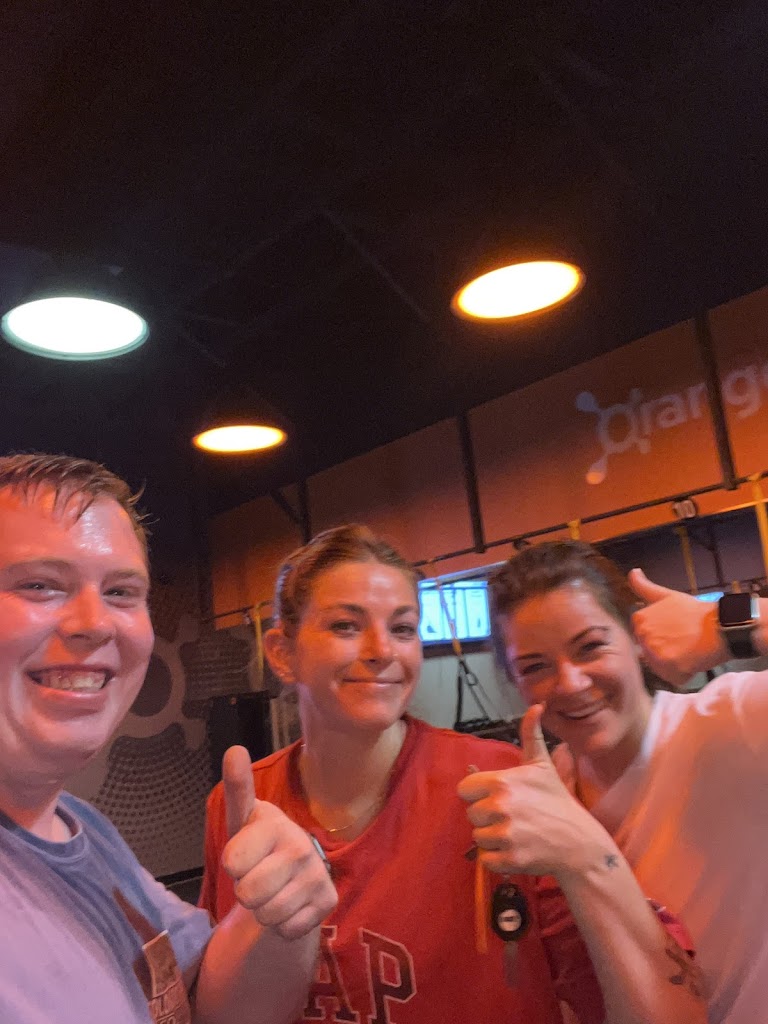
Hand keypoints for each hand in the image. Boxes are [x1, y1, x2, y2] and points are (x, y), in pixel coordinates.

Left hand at [221, 746, 336, 939]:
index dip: (232, 864)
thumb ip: (238, 788)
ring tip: (273, 890)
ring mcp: (318, 874)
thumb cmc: (259, 844)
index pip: (232, 862)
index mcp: (276, 823)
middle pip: (248, 893)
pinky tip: (290, 904)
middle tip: (258, 875)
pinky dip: (282, 924)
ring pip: (267, 915)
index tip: (245, 853)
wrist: (292, 875)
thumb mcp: (242, 820)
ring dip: (263, 909)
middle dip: (246, 891)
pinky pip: (286, 930)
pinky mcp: (328, 902)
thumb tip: (234, 748)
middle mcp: (301, 845)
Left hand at [457, 705, 602, 878]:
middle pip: (471, 814)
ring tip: (516, 833)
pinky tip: (517, 850)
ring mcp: (505, 835)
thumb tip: (535, 705)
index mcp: (503, 782)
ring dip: (492, 838)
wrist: (578, 842)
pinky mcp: (509, 859)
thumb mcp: (542, 765)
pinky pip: (485, 860)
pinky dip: (497, 859)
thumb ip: (531, 735)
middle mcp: (501, 807)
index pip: (464, 790)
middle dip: (487, 817)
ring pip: (477, 837)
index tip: (497, 797)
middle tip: (512, 817)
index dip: (478, 794)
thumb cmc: (556, 801)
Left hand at [629, 568, 725, 684]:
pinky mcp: (670, 669)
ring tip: (687, 650)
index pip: (642, 637)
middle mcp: (644, 636)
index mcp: (639, 620)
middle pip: (648, 652)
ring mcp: (655, 654)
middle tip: (681, 640)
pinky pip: (672, 678)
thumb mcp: (666, 596)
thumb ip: (644, 587)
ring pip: (659, 666)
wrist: (721, 626)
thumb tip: (632, 572)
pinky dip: (682, 674)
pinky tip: (691, 661)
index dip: (659, 635)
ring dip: (672, 663)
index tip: (672, 630)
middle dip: (663, 649)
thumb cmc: (694, 612)